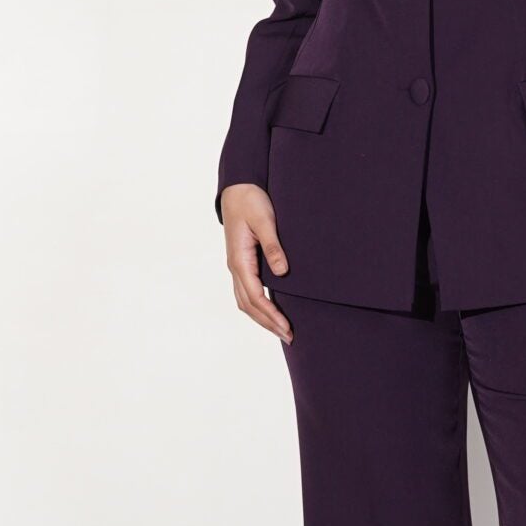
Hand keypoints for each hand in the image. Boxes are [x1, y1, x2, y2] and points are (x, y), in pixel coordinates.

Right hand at [220, 183, 293, 342]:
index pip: (255, 297)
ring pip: (245, 301)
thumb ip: (273, 246)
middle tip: (289, 337)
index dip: (271, 315)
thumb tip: (282, 272)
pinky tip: (271, 310)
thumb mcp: (265, 220)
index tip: (287, 328)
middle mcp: (235, 266)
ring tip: (282, 330)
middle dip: (268, 323)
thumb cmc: (251, 201)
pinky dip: (258, 305)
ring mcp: (237, 265)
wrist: (237, 187)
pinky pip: (247, 291)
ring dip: (262, 317)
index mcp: (239, 259)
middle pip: (249, 305)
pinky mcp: (242, 261)